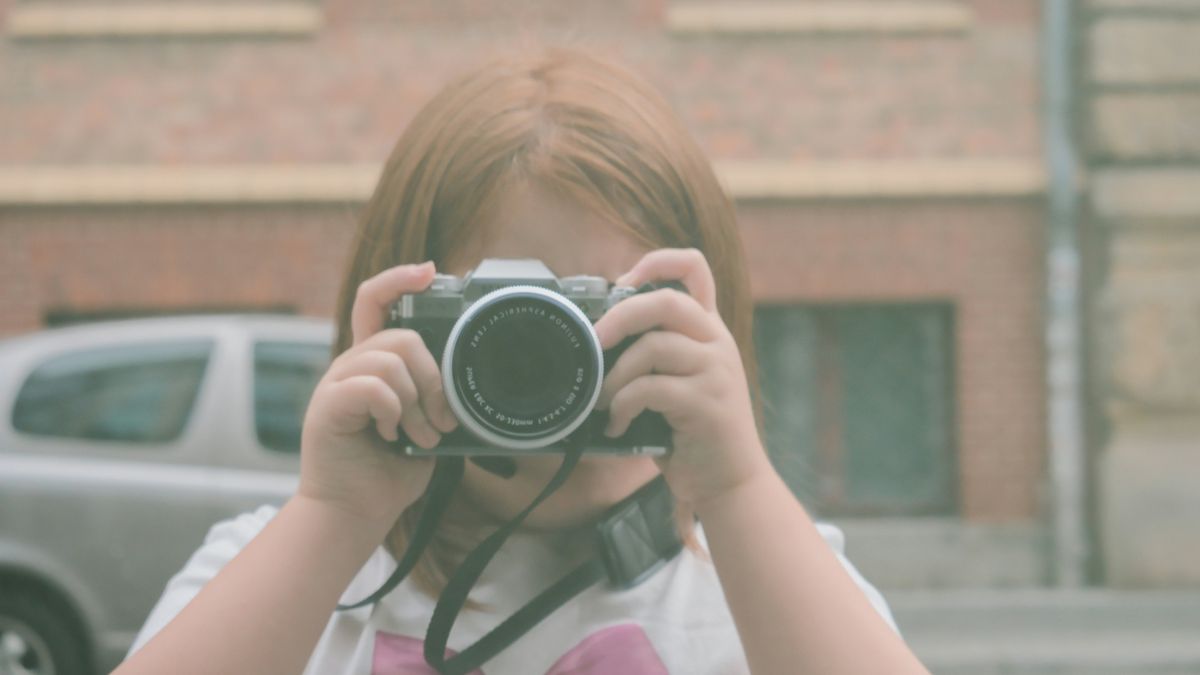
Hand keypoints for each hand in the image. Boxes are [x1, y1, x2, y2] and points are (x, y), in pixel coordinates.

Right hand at [298, 261, 458, 533]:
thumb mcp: (426, 424)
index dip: (399, 279)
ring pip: (390, 359)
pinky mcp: (327, 406)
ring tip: (420, 435)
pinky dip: (393, 412)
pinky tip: (392, 435)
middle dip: (434, 379)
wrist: (356, 513)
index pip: (375, 301)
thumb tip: (470, 382)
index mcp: (372, 363)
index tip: (431, 271)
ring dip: (417, 403)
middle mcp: (350, 365)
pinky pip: (373, 387)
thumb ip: (436, 395)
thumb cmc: (391, 471)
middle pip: (402, 336)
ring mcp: (335, 383)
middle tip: (441, 420)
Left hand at [594, 248, 774, 519]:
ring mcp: (716, 371)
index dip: (656, 261)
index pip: (695, 268)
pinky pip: (651, 389)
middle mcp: (717, 342)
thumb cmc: (692, 432)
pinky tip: (617, 425)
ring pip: (652, 347)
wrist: (730, 482)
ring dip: (614, 376)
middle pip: (665, 301)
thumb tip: (595, 336)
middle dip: (619, 317)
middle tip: (593, 343)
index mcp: (709, 330)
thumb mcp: (677, 381)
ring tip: (602, 401)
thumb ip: (652, 352)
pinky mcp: (706, 403)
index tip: (622, 282)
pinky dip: (623, 406)